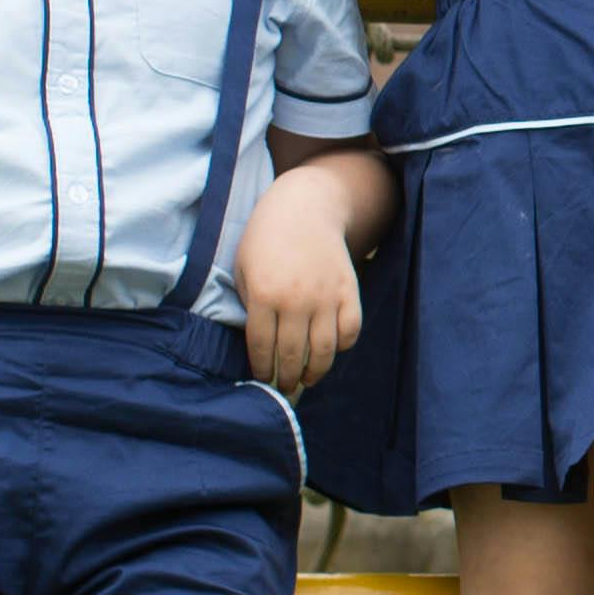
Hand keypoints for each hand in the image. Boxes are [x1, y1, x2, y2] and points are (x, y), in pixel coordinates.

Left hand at [236, 169, 365, 393]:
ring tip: (307, 378)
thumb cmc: (266, 238)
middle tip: (284, 387)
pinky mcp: (349, 291)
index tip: (262, 378)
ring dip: (315, 372)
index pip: (261, 348)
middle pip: (291, 355)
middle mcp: (295, 300)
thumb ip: (247, 305)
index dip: (261, 369)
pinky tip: (331, 349)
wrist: (306, 206)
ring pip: (323, 351)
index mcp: (263, 294)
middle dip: (286, 378)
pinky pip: (350, 331)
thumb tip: (259, 345)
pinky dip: (342, 346)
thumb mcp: (243, 268)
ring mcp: (325, 296)